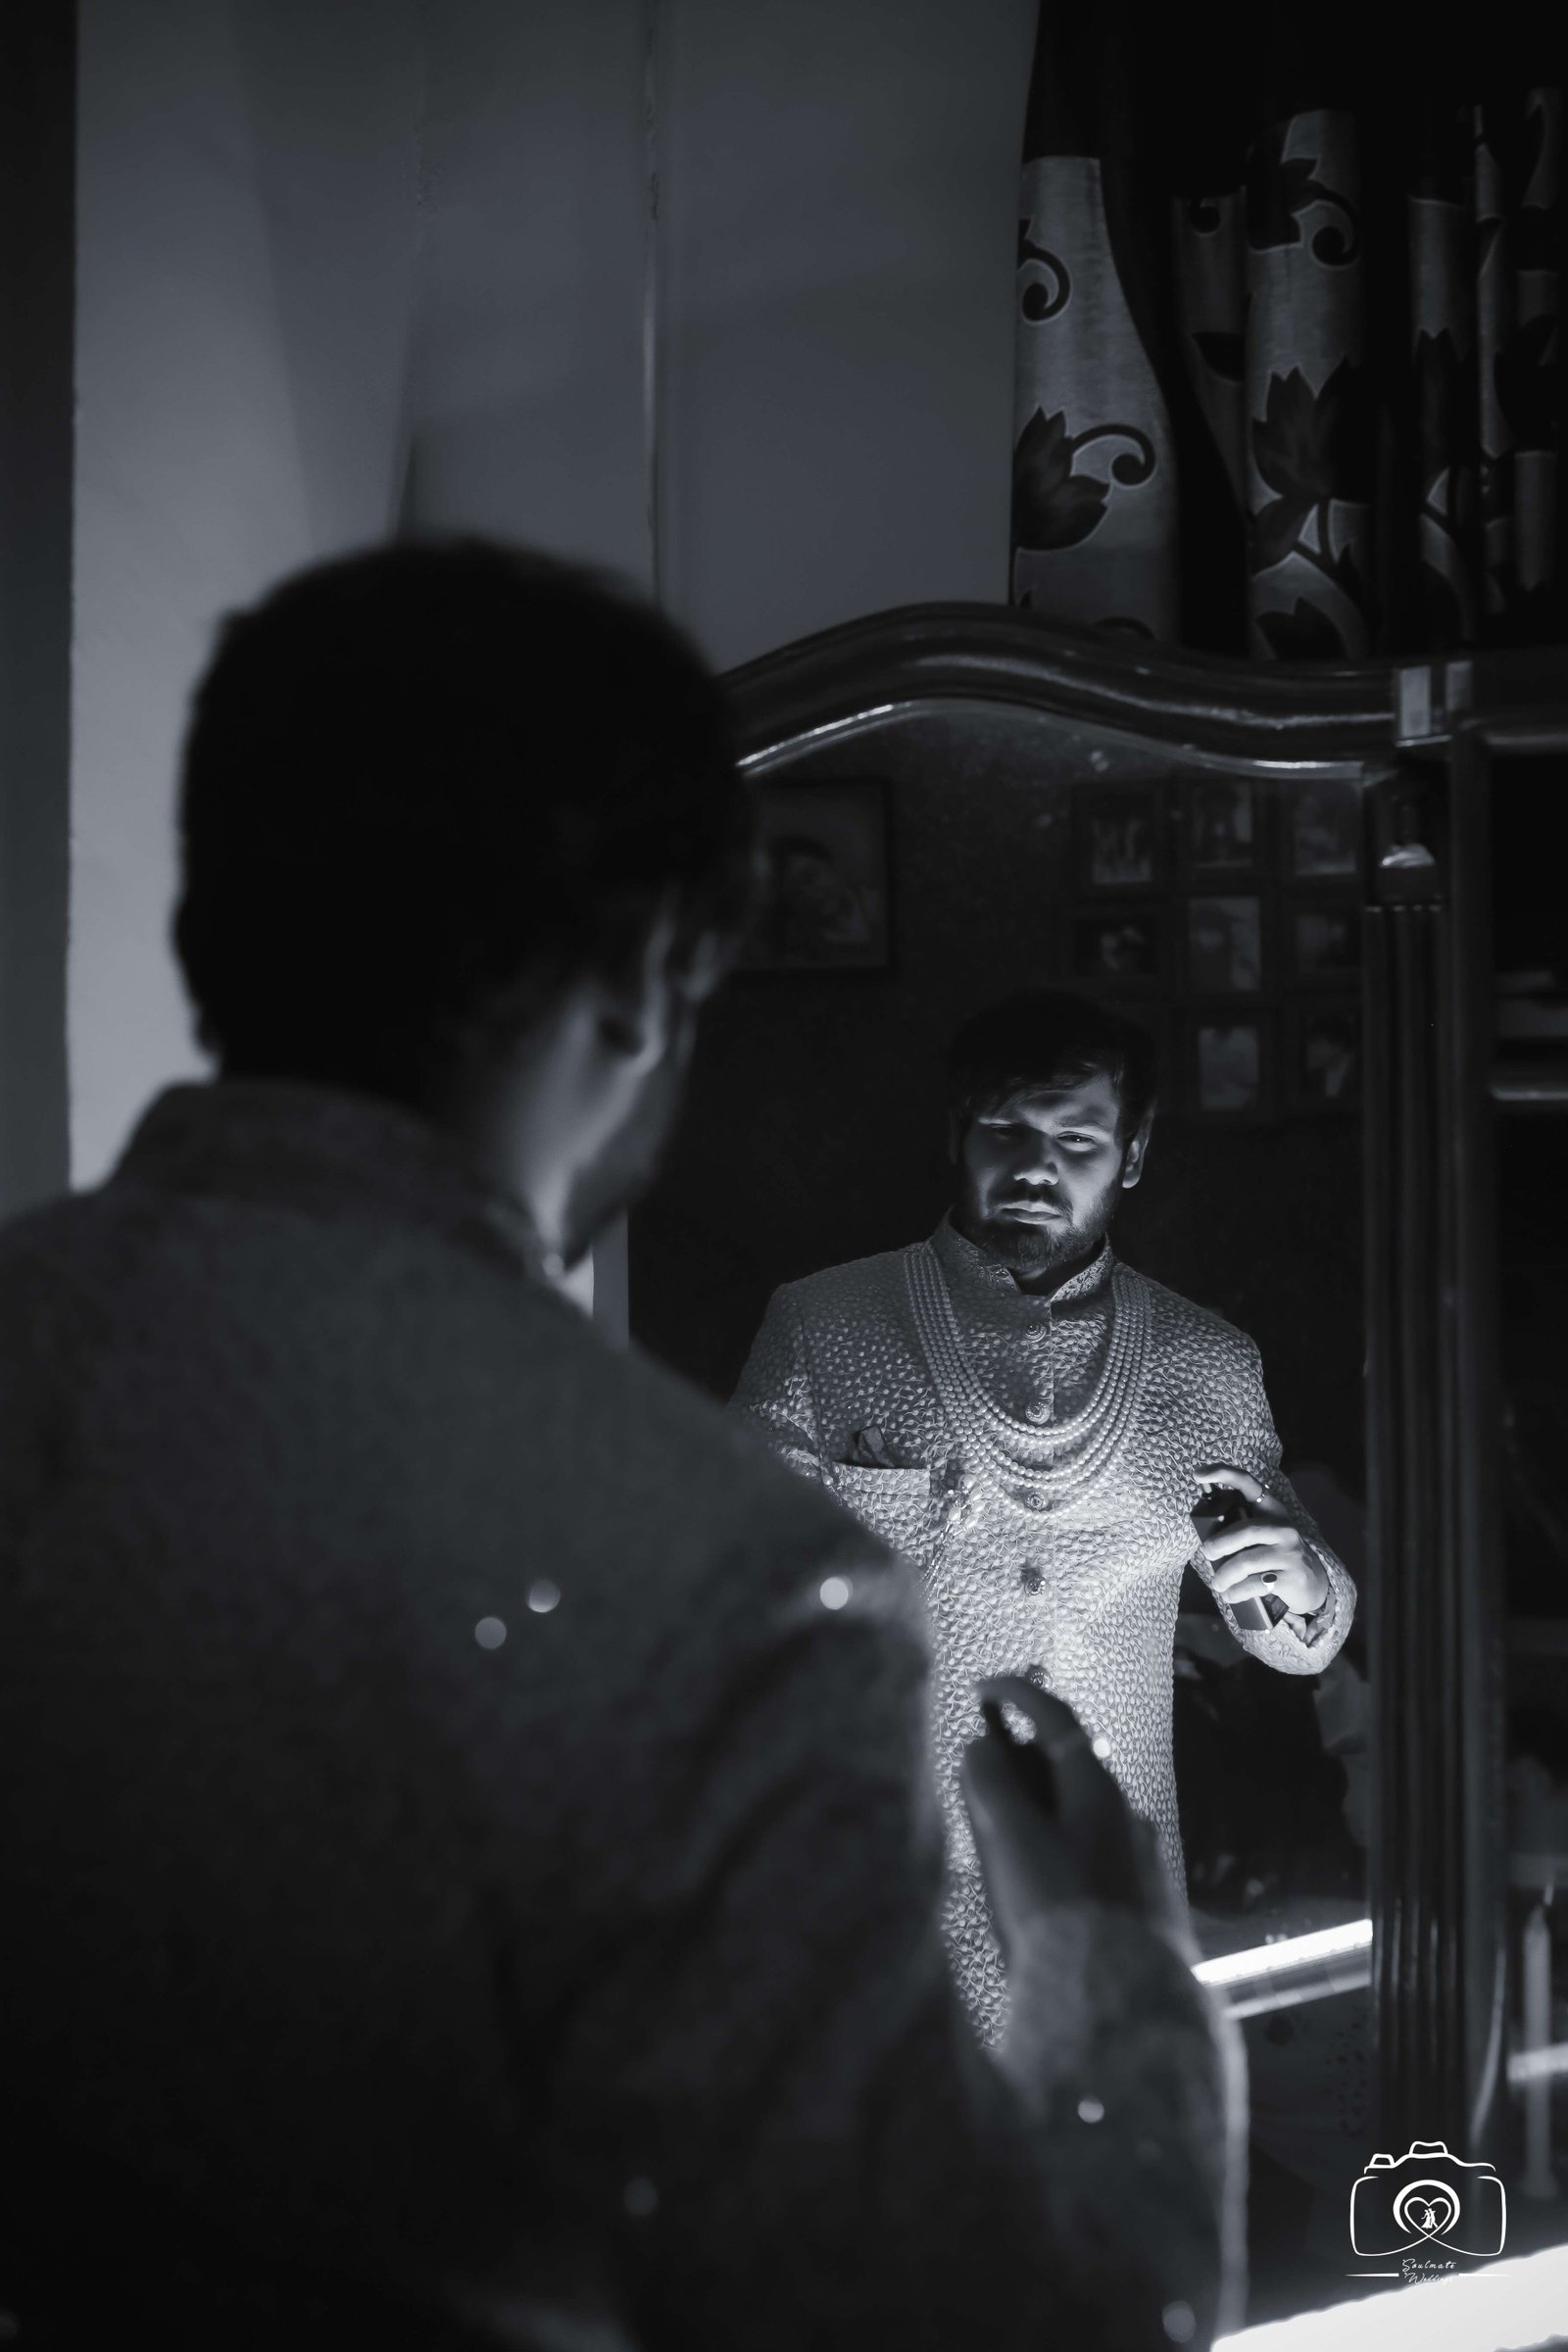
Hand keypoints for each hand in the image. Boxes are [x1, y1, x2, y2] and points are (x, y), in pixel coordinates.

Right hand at [959, 1678, 1183, 1964]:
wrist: (1121, 2007)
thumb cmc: (1058, 1913)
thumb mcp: (1008, 1841)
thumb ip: (989, 1784)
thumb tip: (979, 1746)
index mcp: (1098, 1789)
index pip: (1056, 1717)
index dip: (1015, 1694)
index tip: (981, 1688)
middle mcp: (1128, 1814)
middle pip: (1072, 1764)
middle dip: (1025, 1757)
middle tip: (983, 1765)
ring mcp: (1142, 1859)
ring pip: (1084, 1812)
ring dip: (1042, 1805)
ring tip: (1003, 1829)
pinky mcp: (1144, 1902)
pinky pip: (1094, 1851)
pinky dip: (1060, 1843)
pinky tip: (1042, 1881)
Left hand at [1192, 1462, 1327, 1616]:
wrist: (1311, 1581)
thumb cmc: (1274, 1554)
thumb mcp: (1263, 1534)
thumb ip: (1240, 1527)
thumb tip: (1204, 1534)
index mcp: (1271, 1510)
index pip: (1248, 1483)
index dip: (1223, 1474)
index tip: (1198, 1474)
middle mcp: (1283, 1528)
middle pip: (1245, 1531)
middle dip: (1219, 1544)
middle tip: (1206, 1553)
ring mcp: (1290, 1552)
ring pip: (1247, 1562)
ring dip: (1224, 1576)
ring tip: (1217, 1584)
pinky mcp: (1291, 1576)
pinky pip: (1256, 1584)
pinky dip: (1236, 1592)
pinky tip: (1230, 1595)